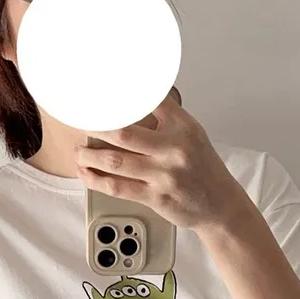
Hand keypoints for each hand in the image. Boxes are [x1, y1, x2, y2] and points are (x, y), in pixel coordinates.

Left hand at [75, 94, 250, 232]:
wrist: (220, 205)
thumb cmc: (201, 168)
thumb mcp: (190, 133)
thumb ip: (165, 115)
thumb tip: (134, 96)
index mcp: (182, 126)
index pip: (149, 100)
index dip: (120, 95)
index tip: (98, 92)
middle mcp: (173, 149)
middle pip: (124, 133)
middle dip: (96, 128)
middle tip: (81, 123)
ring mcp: (164, 175)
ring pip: (116, 162)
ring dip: (90, 156)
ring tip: (79, 152)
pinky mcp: (157, 198)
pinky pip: (119, 188)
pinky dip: (97, 181)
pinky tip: (86, 174)